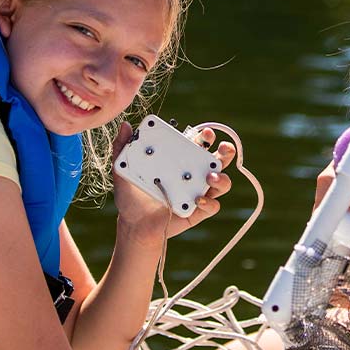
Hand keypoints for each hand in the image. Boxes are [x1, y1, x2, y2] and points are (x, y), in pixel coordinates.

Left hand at [112, 122, 234, 239]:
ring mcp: (198, 193)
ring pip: (222, 183)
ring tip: (211, 176)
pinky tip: (198, 200)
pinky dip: (209, 202)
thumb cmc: (131, 195)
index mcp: (180, 161)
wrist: (133, 224)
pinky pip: (212, 206)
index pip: (199, 144)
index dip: (206, 136)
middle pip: (218, 160)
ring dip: (222, 178)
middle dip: (225, 152)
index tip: (205, 132)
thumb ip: (123, 148)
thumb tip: (126, 125)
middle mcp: (194, 175)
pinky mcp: (198, 212)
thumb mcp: (123, 170)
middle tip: (223, 148)